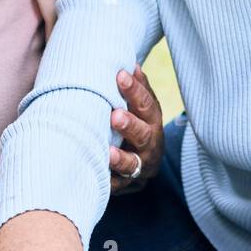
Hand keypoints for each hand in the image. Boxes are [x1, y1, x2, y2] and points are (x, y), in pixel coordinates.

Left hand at [109, 64, 163, 195]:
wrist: (147, 164)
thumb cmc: (139, 125)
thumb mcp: (143, 107)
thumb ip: (138, 88)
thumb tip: (131, 65)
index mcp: (152, 120)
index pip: (146, 104)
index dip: (134, 90)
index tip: (120, 75)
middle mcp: (150, 144)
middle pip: (143, 135)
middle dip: (130, 125)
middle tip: (115, 115)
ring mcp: (139, 166)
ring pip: (133, 164)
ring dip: (120, 158)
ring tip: (107, 152)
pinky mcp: (125, 184)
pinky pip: (117, 185)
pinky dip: (109, 181)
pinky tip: (98, 174)